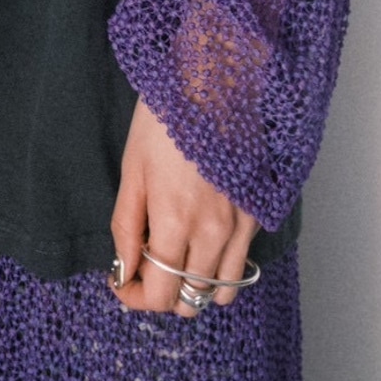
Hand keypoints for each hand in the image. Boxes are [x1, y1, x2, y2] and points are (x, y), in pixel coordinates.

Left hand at [110, 95, 258, 316]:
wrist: (214, 81)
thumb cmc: (164, 120)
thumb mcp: (132, 172)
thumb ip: (127, 229)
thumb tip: (123, 271)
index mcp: (176, 222)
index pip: (161, 294)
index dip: (136, 299)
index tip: (122, 284)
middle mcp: (215, 232)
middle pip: (192, 300)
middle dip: (163, 294)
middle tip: (145, 269)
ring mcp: (242, 225)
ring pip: (223, 290)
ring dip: (195, 286)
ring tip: (176, 259)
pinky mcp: (258, 212)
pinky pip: (242, 262)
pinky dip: (220, 265)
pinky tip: (201, 239)